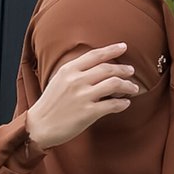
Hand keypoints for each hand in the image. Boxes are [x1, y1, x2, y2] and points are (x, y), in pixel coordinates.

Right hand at [27, 43, 141, 151]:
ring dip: (127, 85)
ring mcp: (83, 96)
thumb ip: (75, 72)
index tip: (123, 47)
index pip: (95, 55)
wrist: (39, 126)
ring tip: (133, 88)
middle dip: (124, 69)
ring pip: (114, 84)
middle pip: (108, 69)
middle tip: (131, 72)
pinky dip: (122, 103)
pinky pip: (113, 105)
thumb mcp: (58, 81)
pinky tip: (126, 103)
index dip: (111, 50)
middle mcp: (76, 80)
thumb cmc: (50, 105)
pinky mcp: (88, 113)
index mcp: (68, 70)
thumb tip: (97, 68)